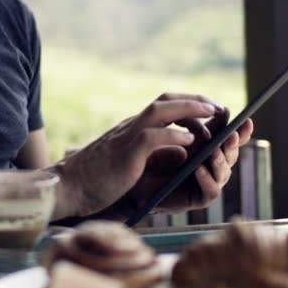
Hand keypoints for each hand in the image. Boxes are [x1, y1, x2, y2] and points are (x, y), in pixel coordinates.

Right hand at [55, 93, 225, 217]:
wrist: (68, 187)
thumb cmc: (95, 179)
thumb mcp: (126, 160)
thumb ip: (151, 150)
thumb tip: (182, 149)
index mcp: (131, 129)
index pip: (163, 106)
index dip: (188, 103)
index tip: (210, 108)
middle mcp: (130, 127)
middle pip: (165, 100)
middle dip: (195, 100)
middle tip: (218, 107)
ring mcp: (126, 138)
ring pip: (159, 111)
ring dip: (189, 109)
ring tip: (212, 113)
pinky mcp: (125, 154)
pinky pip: (152, 137)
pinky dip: (173, 134)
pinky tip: (190, 139)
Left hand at [127, 106, 253, 213]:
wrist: (138, 184)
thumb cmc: (157, 160)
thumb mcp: (180, 139)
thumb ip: (201, 127)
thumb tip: (224, 111)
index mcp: (210, 149)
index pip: (231, 140)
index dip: (242, 132)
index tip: (247, 120)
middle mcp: (213, 167)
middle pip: (231, 155)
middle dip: (232, 145)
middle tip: (231, 135)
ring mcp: (207, 183)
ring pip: (224, 173)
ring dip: (220, 161)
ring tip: (214, 152)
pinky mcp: (198, 198)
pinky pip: (210, 190)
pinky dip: (206, 179)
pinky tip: (199, 169)